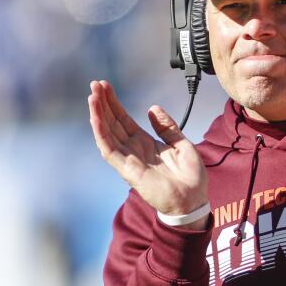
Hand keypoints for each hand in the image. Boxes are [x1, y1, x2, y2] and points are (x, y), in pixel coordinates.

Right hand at [88, 80, 208, 224]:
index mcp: (146, 143)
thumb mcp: (182, 144)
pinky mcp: (127, 170)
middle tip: (95, 84)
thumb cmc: (190, 178)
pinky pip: (110, 150)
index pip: (124, 120)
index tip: (106, 86)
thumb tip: (153, 108)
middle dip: (103, 104)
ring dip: (98, 114)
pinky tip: (95, 118)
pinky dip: (101, 133)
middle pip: (113, 123)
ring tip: (92, 96)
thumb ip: (167, 127)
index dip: (115, 103)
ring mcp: (129, 160)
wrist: (193, 200)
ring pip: (107, 133)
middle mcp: (134, 150)